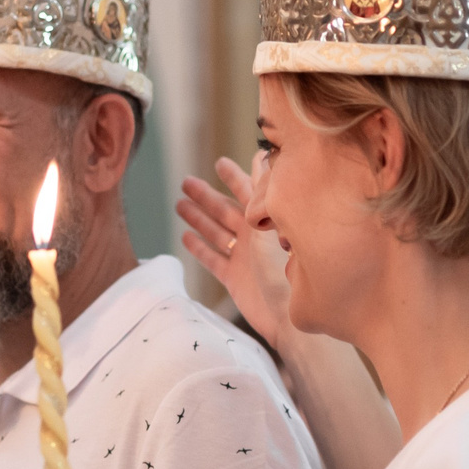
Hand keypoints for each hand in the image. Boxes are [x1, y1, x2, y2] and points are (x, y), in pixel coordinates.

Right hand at [177, 157, 293, 349]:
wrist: (289, 315)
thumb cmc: (286, 267)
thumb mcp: (274, 221)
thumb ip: (265, 189)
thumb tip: (262, 153)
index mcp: (267, 220)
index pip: (248, 191)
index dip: (233, 176)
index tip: (219, 162)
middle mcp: (255, 236)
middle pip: (225, 209)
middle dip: (206, 196)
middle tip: (186, 181)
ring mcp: (244, 257)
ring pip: (215, 232)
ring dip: (197, 218)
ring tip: (179, 204)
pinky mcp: (234, 278)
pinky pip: (213, 259)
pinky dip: (199, 248)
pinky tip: (185, 236)